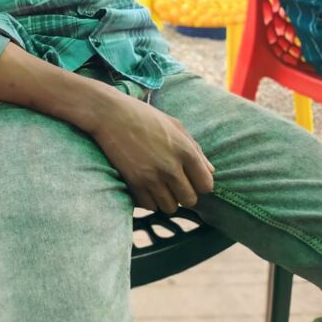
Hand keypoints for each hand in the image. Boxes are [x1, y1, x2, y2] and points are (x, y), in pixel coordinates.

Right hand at [90, 91, 214, 214]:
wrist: (110, 114)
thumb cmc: (144, 116)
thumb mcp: (174, 124)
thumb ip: (195, 148)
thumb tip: (211, 171)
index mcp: (185, 150)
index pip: (206, 185)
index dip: (199, 185)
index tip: (190, 179)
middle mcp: (171, 166)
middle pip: (190, 200)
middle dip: (184, 194)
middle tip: (174, 184)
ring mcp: (152, 176)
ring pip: (170, 207)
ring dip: (166, 199)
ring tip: (159, 186)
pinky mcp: (134, 182)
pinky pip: (149, 206)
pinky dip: (149, 200)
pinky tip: (145, 186)